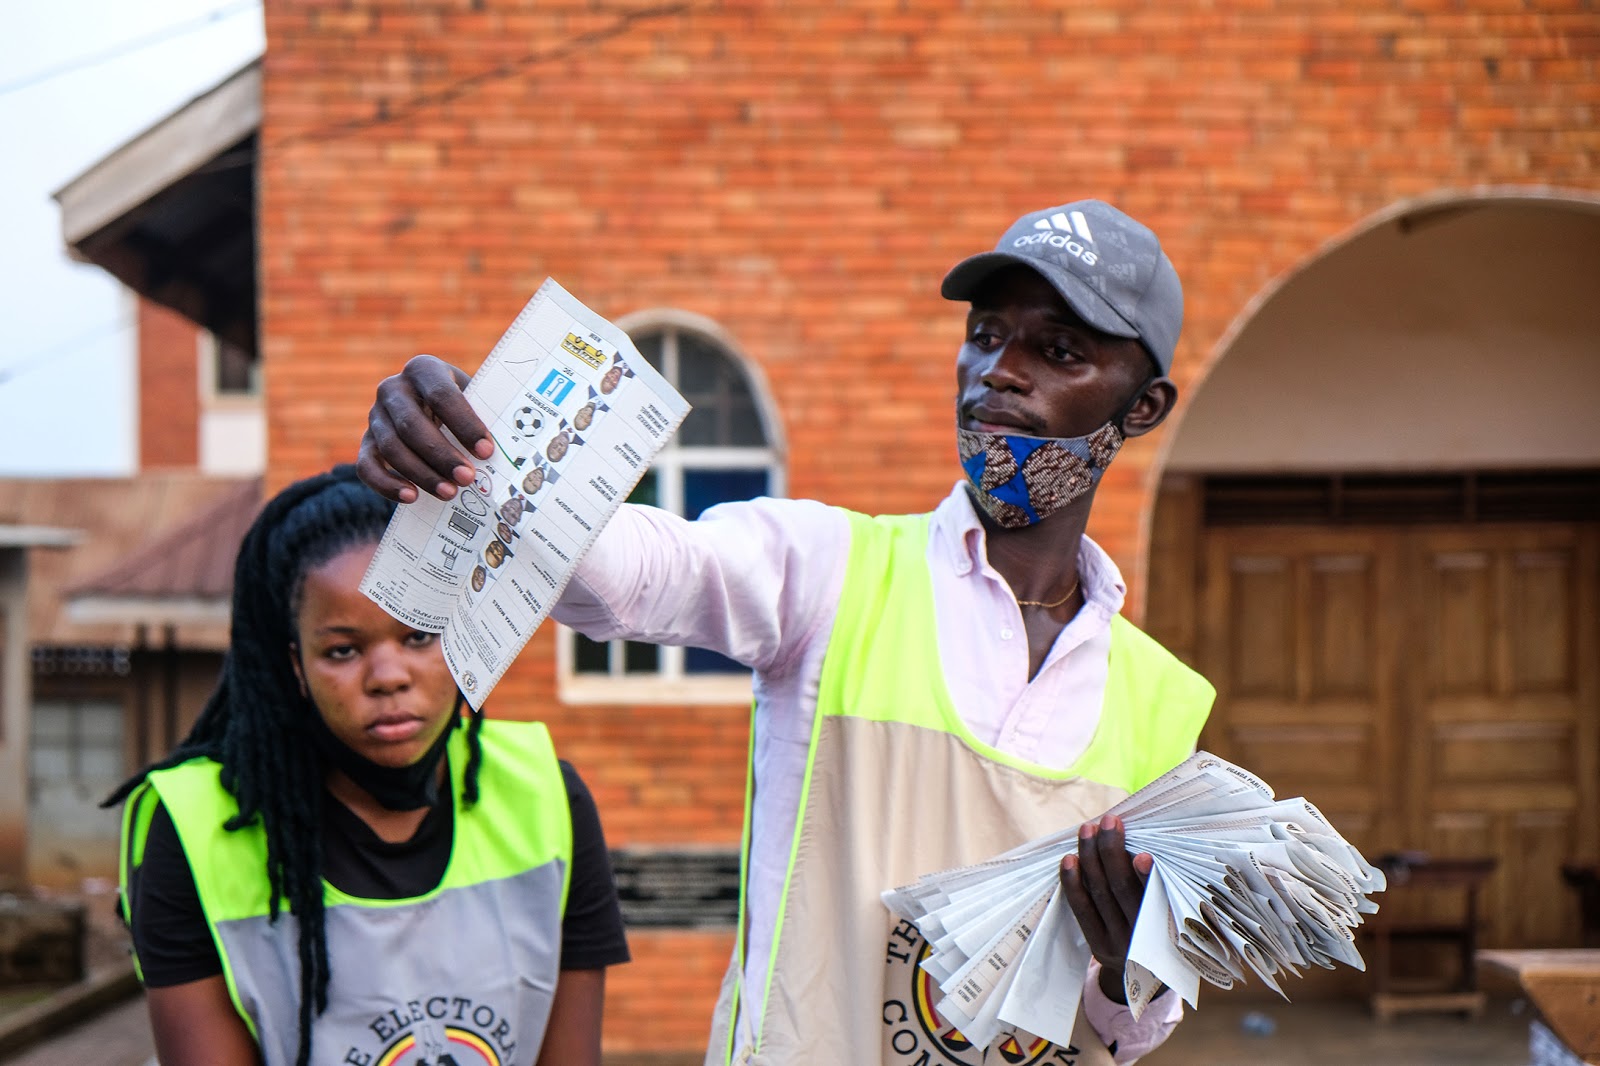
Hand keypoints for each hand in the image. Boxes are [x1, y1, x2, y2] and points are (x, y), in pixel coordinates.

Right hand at [357, 354, 492, 501]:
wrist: (433, 410)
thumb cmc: (463, 407)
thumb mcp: (474, 399)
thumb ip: (486, 417)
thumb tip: (510, 454)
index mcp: (423, 370)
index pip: (441, 395)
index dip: (464, 424)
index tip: (486, 451)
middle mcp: (393, 388)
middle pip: (412, 424)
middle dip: (441, 455)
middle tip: (468, 478)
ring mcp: (375, 415)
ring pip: (391, 448)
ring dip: (421, 473)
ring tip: (449, 493)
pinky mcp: (366, 442)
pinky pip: (367, 466)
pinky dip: (386, 484)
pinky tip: (411, 497)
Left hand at [1059, 814, 1155, 1004]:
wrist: (1149, 975)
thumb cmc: (1165, 929)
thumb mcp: (1175, 915)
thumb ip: (1163, 885)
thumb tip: (1139, 841)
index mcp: (1169, 926)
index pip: (1158, 898)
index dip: (1148, 878)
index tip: (1142, 855)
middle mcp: (1143, 937)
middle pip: (1122, 890)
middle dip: (1112, 851)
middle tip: (1109, 821)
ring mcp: (1118, 943)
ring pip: (1100, 894)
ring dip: (1091, 857)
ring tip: (1087, 829)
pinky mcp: (1097, 945)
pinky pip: (1081, 910)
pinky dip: (1073, 883)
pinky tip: (1069, 859)